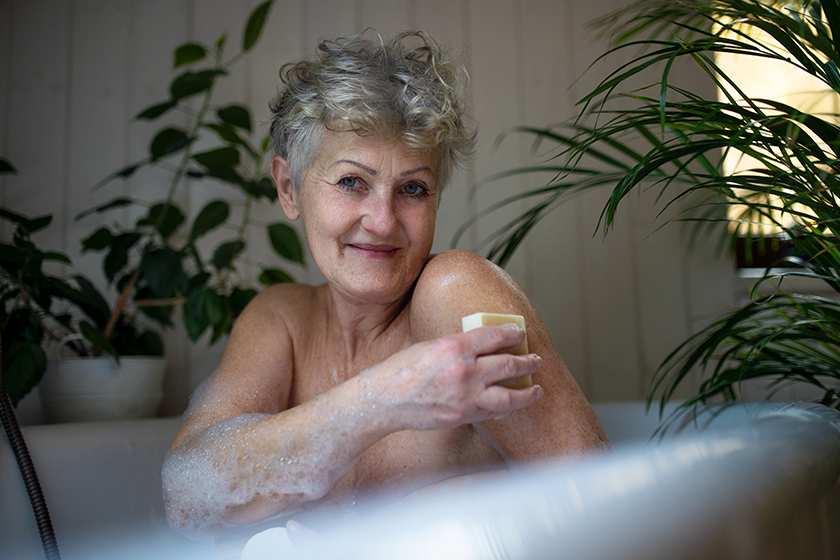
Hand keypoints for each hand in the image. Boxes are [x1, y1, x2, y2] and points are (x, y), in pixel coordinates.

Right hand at [366, 324, 543, 430]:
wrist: (383, 401)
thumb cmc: (400, 371)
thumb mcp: (429, 346)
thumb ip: (457, 346)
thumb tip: (480, 346)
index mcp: (455, 347)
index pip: (495, 336)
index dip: (513, 334)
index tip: (520, 334)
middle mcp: (464, 371)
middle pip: (509, 365)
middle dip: (528, 362)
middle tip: (536, 361)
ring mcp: (465, 396)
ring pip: (510, 395)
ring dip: (528, 392)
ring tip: (536, 388)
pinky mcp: (463, 416)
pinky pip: (493, 412)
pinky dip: (505, 408)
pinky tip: (510, 405)